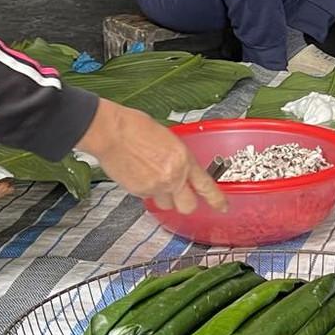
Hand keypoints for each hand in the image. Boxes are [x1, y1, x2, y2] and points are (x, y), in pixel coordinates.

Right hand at [77, 100, 225, 214]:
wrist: (111, 132)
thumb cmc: (135, 127)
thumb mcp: (168, 138)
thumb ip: (178, 157)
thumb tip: (179, 166)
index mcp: (184, 160)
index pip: (206, 186)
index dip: (216, 200)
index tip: (222, 207)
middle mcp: (172, 177)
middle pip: (187, 206)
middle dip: (185, 203)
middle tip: (179, 194)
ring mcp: (155, 187)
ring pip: (165, 205)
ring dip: (163, 197)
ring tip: (152, 178)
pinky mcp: (138, 192)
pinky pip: (147, 198)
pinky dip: (145, 190)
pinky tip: (138, 174)